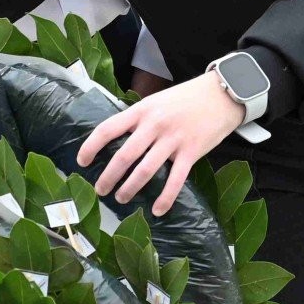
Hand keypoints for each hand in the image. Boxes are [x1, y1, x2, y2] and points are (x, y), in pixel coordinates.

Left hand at [77, 74, 244, 215]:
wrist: (221, 94)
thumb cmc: (186, 98)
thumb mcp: (156, 101)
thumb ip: (139, 118)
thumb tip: (118, 138)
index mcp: (142, 110)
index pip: (108, 128)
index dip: (91, 146)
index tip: (81, 161)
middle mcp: (154, 124)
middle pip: (124, 155)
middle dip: (108, 177)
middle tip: (100, 190)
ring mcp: (173, 139)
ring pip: (145, 170)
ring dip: (130, 188)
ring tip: (121, 199)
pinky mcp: (192, 152)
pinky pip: (175, 180)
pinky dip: (165, 198)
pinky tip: (157, 210)